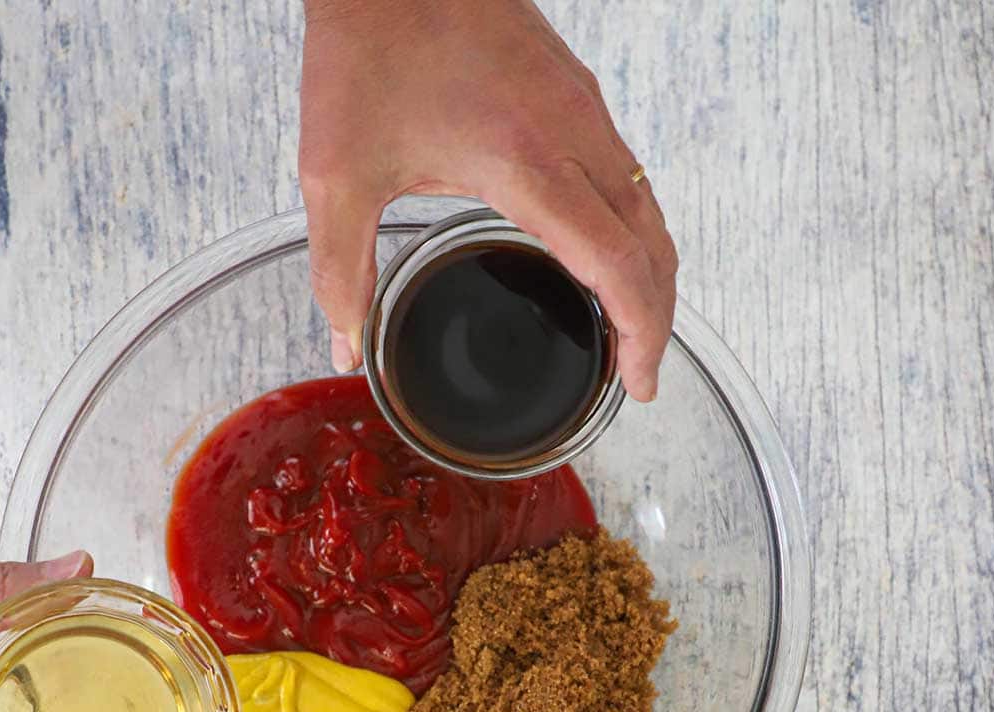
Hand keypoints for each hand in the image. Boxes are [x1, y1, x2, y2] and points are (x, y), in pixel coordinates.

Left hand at [299, 0, 676, 401]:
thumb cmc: (368, 46)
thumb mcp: (336, 172)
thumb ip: (340, 270)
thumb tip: (345, 343)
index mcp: (528, 164)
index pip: (618, 265)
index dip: (641, 333)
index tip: (639, 383)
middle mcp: (574, 135)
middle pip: (652, 244)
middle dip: (657, 319)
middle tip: (639, 376)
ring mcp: (583, 109)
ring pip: (649, 208)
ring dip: (652, 274)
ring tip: (632, 329)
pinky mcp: (575, 93)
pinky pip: (628, 175)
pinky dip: (635, 231)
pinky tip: (606, 257)